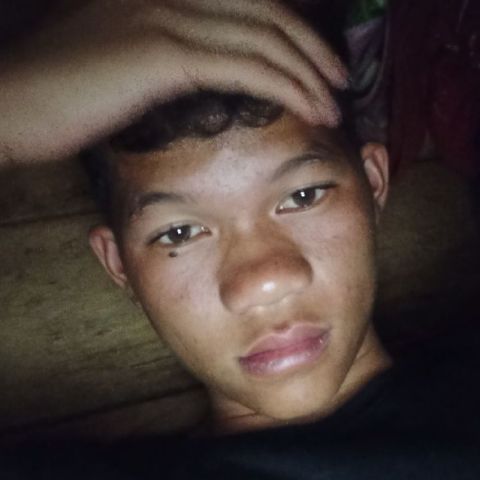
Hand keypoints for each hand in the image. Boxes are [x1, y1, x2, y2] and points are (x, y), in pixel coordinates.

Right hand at [0, 0, 346, 163]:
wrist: (14, 100)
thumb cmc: (61, 95)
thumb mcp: (119, 66)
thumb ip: (161, 62)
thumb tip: (196, 81)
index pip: (246, 7)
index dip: (289, 33)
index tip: (313, 66)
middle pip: (265, 14)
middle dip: (311, 48)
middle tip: (339, 79)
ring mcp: (167, 18)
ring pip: (262, 39)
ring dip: (307, 70)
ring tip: (334, 100)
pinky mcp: (163, 54)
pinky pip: (244, 66)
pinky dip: (285, 85)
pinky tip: (309, 107)